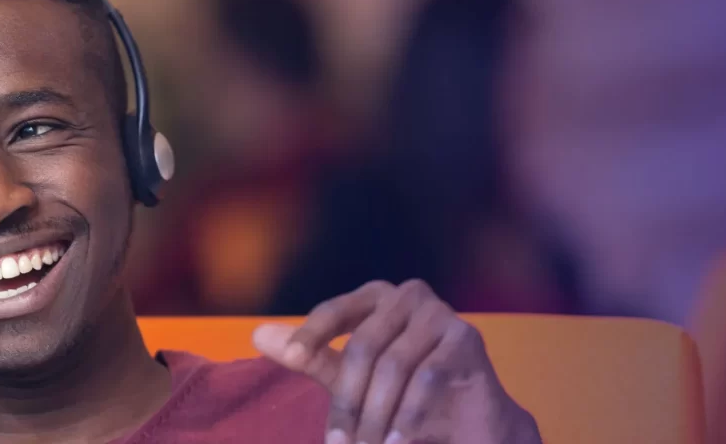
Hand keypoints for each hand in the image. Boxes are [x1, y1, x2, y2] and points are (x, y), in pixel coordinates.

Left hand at [254, 280, 540, 443]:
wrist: (468, 423)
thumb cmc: (401, 395)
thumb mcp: (349, 378)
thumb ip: (310, 355)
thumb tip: (258, 335)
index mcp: (376, 298)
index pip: (337, 311)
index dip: (312, 333)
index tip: (292, 358)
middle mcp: (409, 295)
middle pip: (364, 346)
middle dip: (348, 401)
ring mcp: (441, 314)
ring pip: (394, 366)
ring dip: (376, 415)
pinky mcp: (466, 338)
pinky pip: (428, 377)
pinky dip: (409, 415)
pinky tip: (398, 441)